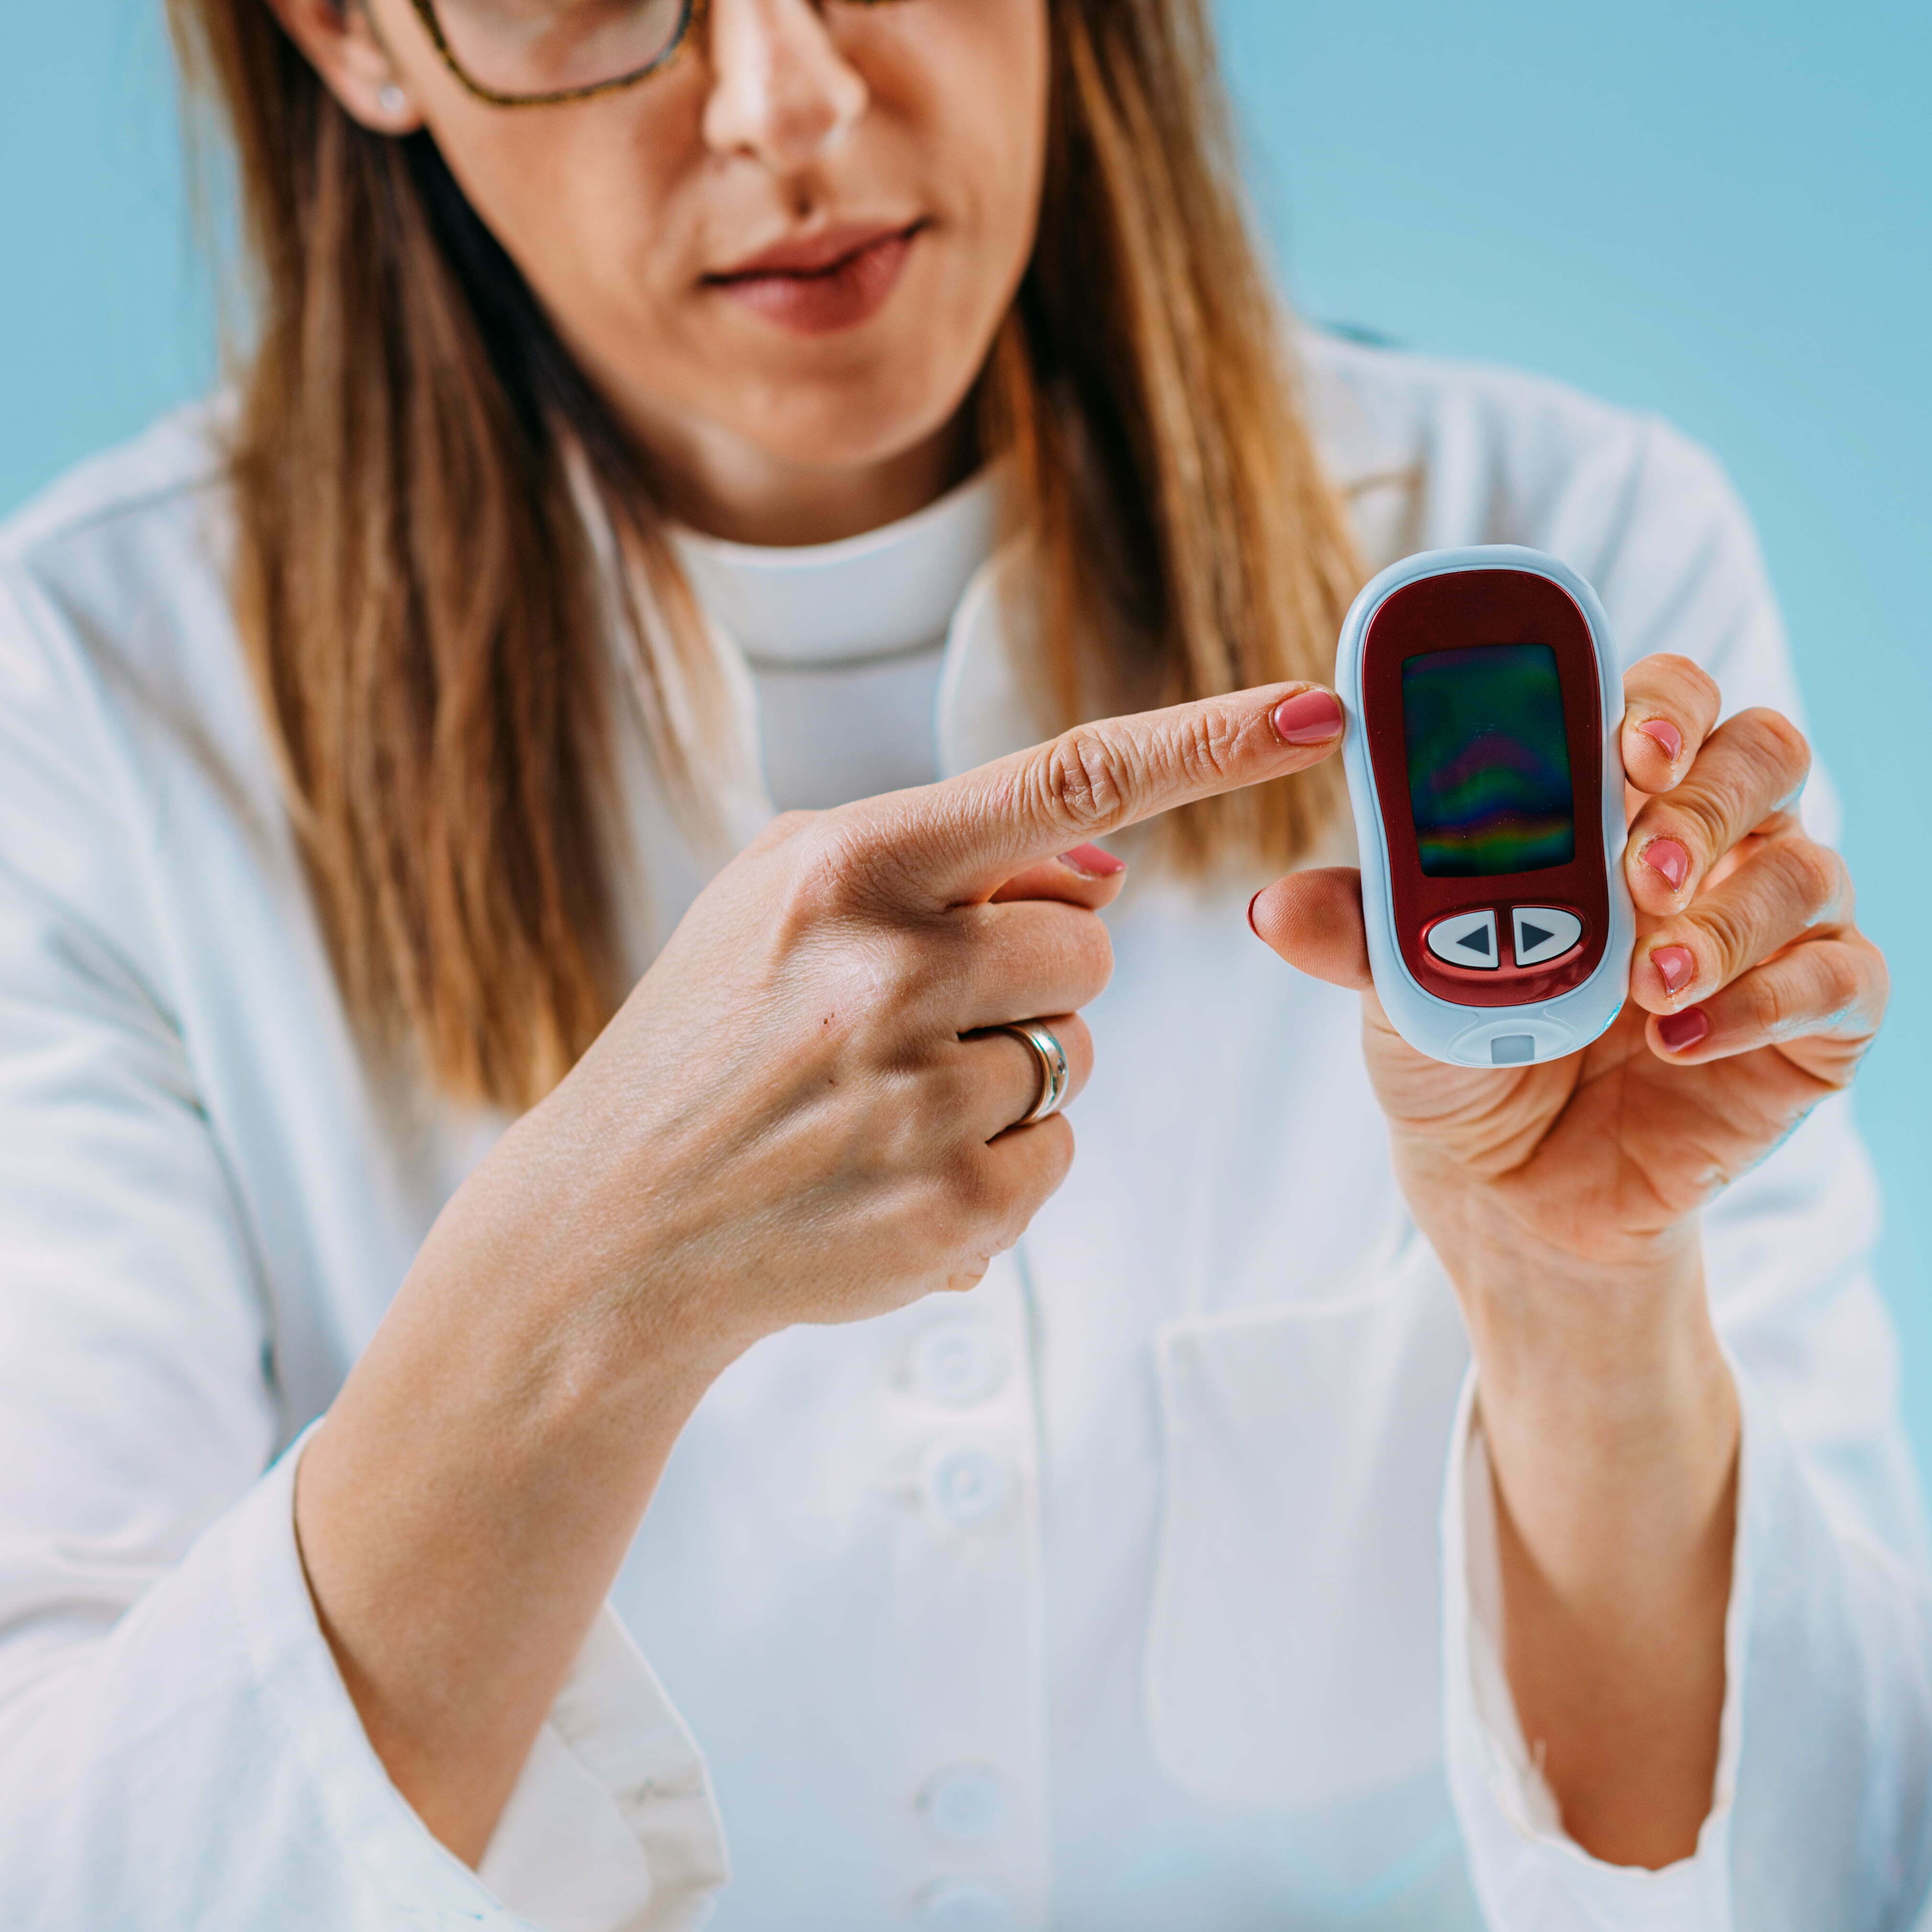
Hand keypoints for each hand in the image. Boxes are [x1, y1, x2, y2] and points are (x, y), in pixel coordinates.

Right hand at [307, 679, 1346, 1863]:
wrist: (611, 1226)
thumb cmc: (716, 1034)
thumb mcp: (786, 900)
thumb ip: (949, 858)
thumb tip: (1103, 857)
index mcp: (854, 867)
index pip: (1074, 778)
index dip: (1211, 741)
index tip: (1320, 705)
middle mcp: (890, 970)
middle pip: (1088, 943)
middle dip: (1024, 977)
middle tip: (896, 1022)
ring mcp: (920, 1095)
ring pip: (1079, 1049)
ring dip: (1008, 1071)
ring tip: (878, 1100)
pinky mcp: (952, 1205)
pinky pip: (1058, 1149)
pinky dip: (998, 1161)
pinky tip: (892, 1168)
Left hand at [1244, 655, 1887, 1293]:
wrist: (1516, 1198)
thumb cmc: (1472, 1055)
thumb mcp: (1401, 989)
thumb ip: (1369, 929)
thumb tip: (1281, 905)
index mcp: (1626, 800)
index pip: (1671, 702)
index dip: (1664, 701)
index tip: (1629, 741)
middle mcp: (1718, 844)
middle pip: (1765, 755)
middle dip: (1708, 798)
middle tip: (1643, 864)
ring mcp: (1779, 928)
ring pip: (1808, 867)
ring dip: (1730, 914)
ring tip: (1649, 978)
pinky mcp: (1821, 1019)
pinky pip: (1841, 978)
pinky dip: (1770, 999)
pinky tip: (1688, 1038)